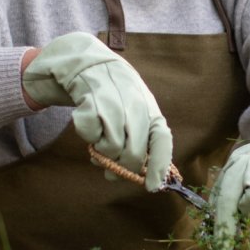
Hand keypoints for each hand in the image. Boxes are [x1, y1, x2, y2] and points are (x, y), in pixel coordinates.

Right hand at [22, 31, 172, 189]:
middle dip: (123, 168)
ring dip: (103, 153)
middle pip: (134, 150)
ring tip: (99, 145)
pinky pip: (90, 134)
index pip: (161, 138)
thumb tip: (143, 175)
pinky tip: (89, 127)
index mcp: (149, 106)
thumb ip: (139, 138)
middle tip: (112, 172)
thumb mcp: (133, 109)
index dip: (159, 164)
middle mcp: (134, 102)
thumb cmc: (115, 93)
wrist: (87, 62)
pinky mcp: (89, 98)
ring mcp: (113, 100)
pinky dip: (88, 136)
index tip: (153, 187)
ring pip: (111, 146)